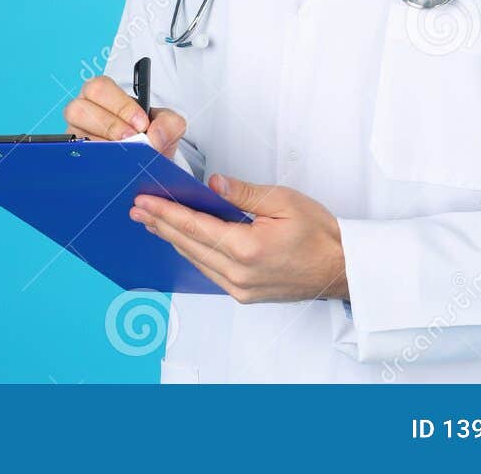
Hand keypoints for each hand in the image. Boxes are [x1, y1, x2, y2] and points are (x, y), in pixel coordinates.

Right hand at [63, 75, 185, 157]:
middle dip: (109, 125)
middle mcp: (82, 111)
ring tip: (124, 155)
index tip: (142, 124)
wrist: (147, 164)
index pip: (100, 88)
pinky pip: (76, 158)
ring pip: (74, 134)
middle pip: (78, 108)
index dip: (120, 106)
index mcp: (102, 95)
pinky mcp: (74, 157)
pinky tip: (114, 167)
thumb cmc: (150, 137)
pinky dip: (96, 163)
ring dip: (102, 145)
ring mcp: (75, 136)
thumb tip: (155, 136)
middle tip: (132, 139)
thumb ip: (168, 124)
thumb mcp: (166, 127)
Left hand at [130, 175, 349, 302]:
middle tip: (138, 209)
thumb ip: (243, 193)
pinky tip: (182, 240)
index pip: (194, 227)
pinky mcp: (244, 294)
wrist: (341, 269)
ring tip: (153, 221)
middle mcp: (239, 274)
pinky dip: (192, 253)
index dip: (166, 212)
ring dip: (173, 239)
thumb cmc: (320, 235)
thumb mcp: (283, 201)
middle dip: (161, 224)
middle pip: (189, 245)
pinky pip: (208, 271)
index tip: (145, 201)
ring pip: (196, 260)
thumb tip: (213, 185)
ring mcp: (240, 288)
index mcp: (247, 249)